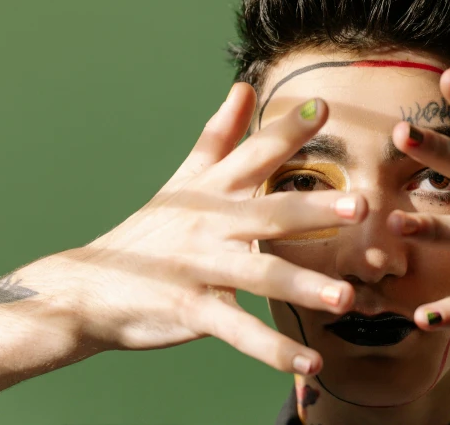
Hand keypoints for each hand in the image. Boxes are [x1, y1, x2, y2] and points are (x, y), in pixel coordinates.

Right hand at [52, 83, 365, 374]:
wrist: (89, 286)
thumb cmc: (151, 231)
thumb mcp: (184, 179)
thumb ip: (219, 135)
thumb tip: (243, 87)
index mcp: (212, 190)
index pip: (254, 153)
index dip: (286, 130)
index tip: (322, 107)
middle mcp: (210, 224)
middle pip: (267, 213)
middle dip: (314, 209)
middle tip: (360, 206)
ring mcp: (201, 268)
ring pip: (259, 275)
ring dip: (303, 286)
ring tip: (346, 298)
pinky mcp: (192, 311)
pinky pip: (239, 331)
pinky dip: (274, 350)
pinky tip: (311, 362)